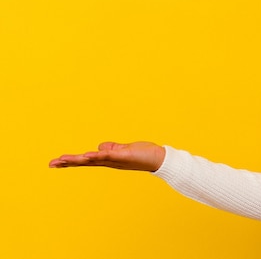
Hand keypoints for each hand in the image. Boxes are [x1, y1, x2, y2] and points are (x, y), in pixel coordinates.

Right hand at [49, 141, 165, 171]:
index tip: (55, 162)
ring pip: (94, 160)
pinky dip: (99, 155)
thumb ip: (112, 149)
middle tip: (52, 163)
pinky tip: (88, 155)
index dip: (71, 161)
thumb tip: (100, 147)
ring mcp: (116, 160)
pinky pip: (109, 156)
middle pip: (85, 162)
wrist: (158, 159)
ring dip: (79, 159)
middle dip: (69, 163)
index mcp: (107, 159)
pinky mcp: (124, 156)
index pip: (86, 160)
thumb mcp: (124, 150)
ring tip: (64, 159)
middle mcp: (109, 162)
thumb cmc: (142, 154)